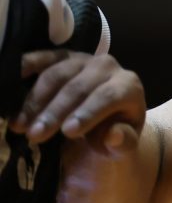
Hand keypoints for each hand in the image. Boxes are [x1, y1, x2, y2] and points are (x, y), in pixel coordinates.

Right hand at [12, 50, 145, 153]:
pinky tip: (10, 83)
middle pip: (78, 87)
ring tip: (18, 125)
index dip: (88, 113)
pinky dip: (25, 69)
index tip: (68, 132)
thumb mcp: (122, 145)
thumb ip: (123, 142)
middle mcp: (108, 67)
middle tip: (34, 135)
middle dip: (55, 112)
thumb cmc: (114, 132)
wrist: (105, 118)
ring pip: (56, 75)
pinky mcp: (62, 57)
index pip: (108, 97)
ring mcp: (83, 59)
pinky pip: (42, 59)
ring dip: (34, 101)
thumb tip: (114, 136)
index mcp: (128, 86)